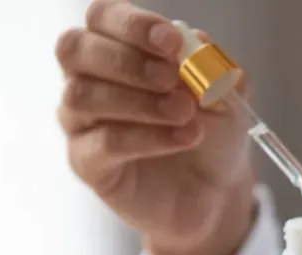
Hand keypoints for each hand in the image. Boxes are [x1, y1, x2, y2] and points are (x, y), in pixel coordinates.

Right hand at [55, 0, 254, 254]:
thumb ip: (210, 65)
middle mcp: (89, 78)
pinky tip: (183, 137)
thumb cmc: (213, 133)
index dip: (131, 24)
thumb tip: (192, 41)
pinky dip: (147, 137)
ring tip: (185, 113)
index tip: (171, 42)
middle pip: (75, 49)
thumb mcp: (227, 95)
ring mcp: (82, 122)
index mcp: (119, 48)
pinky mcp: (87, 163)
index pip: (102, 17)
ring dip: (140, 101)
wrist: (216, 191)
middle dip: (127, 60)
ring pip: (82, 96)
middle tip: (172, 79)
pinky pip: (103, 143)